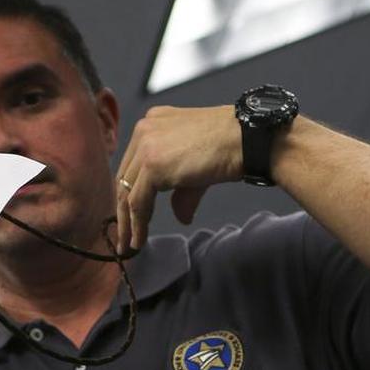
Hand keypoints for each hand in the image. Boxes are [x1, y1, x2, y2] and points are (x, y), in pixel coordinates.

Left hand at [114, 105, 241, 251]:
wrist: (246, 139)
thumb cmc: (230, 147)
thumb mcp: (196, 169)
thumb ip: (181, 191)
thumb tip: (181, 217)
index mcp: (153, 123)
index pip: (133, 165)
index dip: (129, 193)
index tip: (128, 217)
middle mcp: (144, 130)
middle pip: (125, 178)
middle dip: (123, 211)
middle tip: (122, 237)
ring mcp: (146, 146)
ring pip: (127, 192)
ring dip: (127, 223)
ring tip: (128, 247)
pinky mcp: (152, 164)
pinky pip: (138, 202)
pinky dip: (137, 224)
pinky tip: (138, 241)